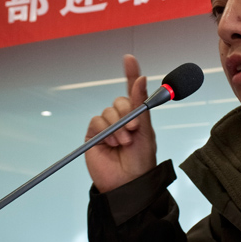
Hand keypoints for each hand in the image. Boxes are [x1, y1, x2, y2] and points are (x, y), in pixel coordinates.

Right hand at [84, 55, 157, 192]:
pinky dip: (105, 129)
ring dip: (117, 125)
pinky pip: (97, 121)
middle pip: (120, 101)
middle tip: (134, 128)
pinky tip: (112, 142)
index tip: (128, 58)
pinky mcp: (94, 135)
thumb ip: (141, 104)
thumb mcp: (146, 131)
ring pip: (108, 111)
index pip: (133, 92)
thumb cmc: (141, 162)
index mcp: (137, 118)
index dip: (130, 74)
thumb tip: (141, 78)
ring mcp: (107, 128)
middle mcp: (122, 120)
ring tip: (124, 141)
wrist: (127, 184)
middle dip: (128, 111)